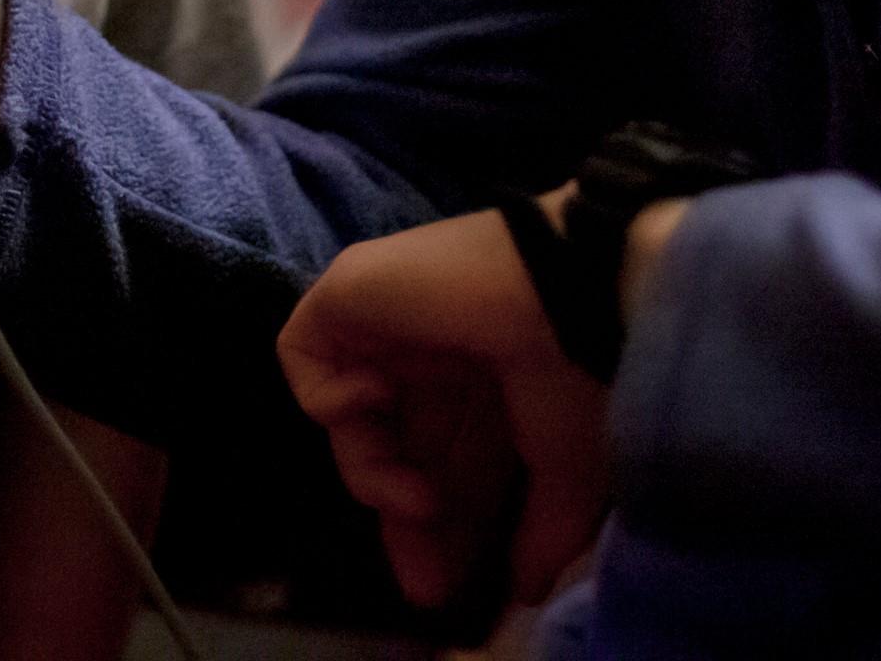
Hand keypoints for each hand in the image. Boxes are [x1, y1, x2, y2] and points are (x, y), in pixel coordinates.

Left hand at [277, 208, 613, 612]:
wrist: (563, 290)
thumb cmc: (577, 372)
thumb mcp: (567, 471)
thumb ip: (541, 532)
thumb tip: (527, 591)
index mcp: (490, 376)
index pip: (447, 459)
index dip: (444, 524)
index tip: (447, 585)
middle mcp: (438, 349)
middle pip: (400, 448)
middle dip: (407, 517)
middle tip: (426, 583)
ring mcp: (390, 320)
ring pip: (354, 420)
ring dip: (378, 475)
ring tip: (420, 500)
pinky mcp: (348, 290)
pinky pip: (303, 357)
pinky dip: (328, 396)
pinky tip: (380, 399)